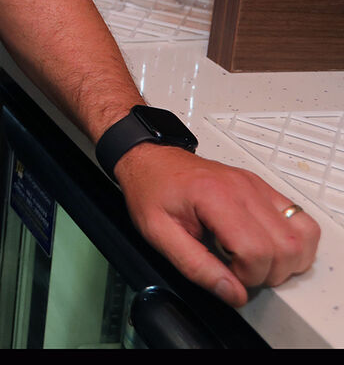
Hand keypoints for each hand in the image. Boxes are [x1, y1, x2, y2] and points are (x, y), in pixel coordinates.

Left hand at [115, 144, 319, 306]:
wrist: (150, 160)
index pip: (256, 250)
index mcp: (214, 196)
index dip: (247, 276)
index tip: (229, 277)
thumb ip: (195, 266)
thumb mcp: (158, 233)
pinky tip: (268, 247)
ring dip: (288, 260)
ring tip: (257, 262)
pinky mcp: (262, 188)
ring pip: (304, 233)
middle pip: (286, 246)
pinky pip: (301, 218)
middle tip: (241, 272)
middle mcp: (242, 188)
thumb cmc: (150, 189)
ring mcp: (256, 186)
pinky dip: (295, 242)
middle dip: (269, 273)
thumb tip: (232, 293)